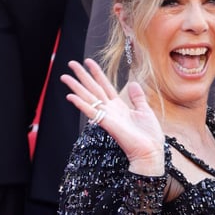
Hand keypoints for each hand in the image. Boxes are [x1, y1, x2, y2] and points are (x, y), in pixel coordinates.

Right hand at [61, 59, 165, 175]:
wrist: (150, 152)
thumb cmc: (149, 136)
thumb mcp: (145, 111)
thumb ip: (138, 98)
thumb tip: (133, 83)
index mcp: (119, 106)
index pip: (105, 86)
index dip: (97, 73)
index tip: (89, 61)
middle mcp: (111, 110)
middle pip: (93, 89)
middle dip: (82, 76)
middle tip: (71, 63)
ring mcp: (107, 117)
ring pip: (89, 98)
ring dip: (76, 87)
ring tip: (64, 76)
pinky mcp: (107, 124)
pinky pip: (91, 112)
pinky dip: (81, 104)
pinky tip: (70, 96)